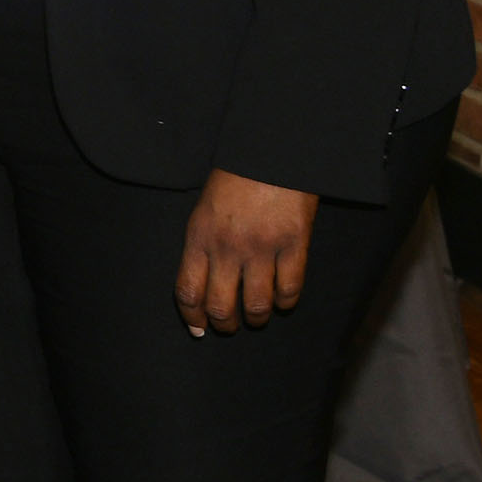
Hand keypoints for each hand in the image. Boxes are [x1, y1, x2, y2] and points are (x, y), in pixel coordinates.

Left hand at [175, 168, 317, 334]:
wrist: (270, 153)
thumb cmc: (234, 179)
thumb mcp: (204, 209)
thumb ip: (203, 244)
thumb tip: (204, 282)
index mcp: (199, 237)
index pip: (188, 291)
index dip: (193, 316)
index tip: (198, 328)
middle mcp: (227, 247)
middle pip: (221, 306)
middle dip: (224, 324)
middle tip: (229, 326)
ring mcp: (262, 248)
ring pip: (256, 305)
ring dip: (256, 318)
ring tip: (256, 317)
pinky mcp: (294, 245)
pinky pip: (289, 288)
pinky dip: (286, 302)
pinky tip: (283, 301)